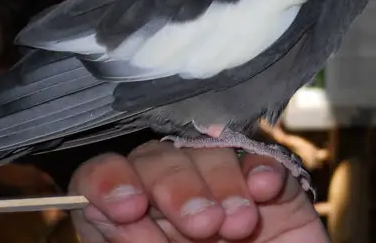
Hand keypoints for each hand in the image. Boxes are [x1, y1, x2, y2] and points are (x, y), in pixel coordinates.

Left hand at [68, 141, 328, 241]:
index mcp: (134, 225)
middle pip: (157, 156)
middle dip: (174, 183)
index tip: (127, 206)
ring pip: (210, 150)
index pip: (102, 177)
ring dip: (222, 181)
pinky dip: (263, 167)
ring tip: (238, 224)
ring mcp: (224, 191)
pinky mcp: (273, 192)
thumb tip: (104, 214)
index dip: (108, 180)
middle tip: (200, 224)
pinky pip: (263, 158)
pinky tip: (263, 188)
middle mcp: (172, 202)